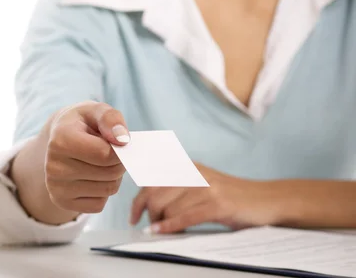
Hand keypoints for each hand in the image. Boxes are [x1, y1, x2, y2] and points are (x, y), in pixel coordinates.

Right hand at [44, 101, 129, 213]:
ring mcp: (56, 188)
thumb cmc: (82, 122)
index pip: (104, 154)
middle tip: (113, 150)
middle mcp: (53, 166)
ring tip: (103, 161)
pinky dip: (104, 191)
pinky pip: (100, 203)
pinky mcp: (62, 202)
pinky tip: (94, 175)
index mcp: (60, 139)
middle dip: (119, 162)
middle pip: (109, 173)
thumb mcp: (95, 110)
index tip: (117, 140)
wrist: (59, 138)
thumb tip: (122, 139)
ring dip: (114, 176)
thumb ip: (111, 119)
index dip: (119, 148)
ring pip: (108, 190)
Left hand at [130, 164, 281, 233]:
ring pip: (168, 205)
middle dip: (147, 213)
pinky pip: (186, 216)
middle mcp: (195, 173)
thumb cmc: (233, 197)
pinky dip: (169, 226)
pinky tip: (160, 232)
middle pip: (156, 192)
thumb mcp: (203, 183)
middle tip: (149, 227)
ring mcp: (207, 188)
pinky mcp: (218, 204)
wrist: (266, 199)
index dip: (139, 198)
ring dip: (159, 223)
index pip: (154, 178)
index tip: (133, 215)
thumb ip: (180, 186)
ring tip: (160, 232)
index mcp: (189, 167)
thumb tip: (149, 200)